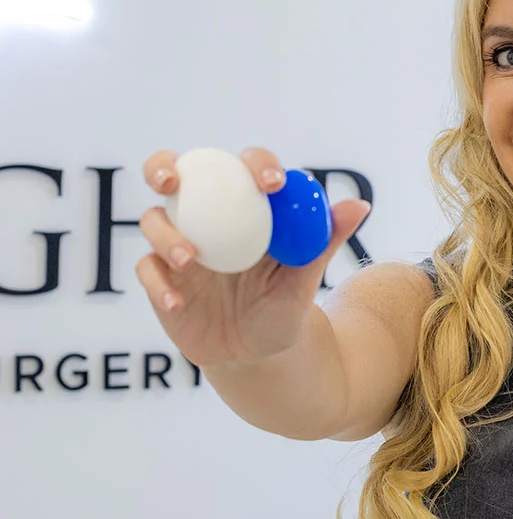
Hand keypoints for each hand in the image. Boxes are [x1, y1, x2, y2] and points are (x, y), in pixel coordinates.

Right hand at [135, 146, 370, 367]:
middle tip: (172, 180)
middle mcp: (207, 218)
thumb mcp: (305, 278)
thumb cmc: (284, 307)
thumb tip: (360, 205)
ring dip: (166, 234)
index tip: (271, 184)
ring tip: (191, 259)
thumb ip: (326, 241)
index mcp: (245, 209)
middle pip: (175, 175)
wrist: (258, 354)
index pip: (242, 168)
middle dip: (164, 167)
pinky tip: (176, 302)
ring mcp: (179, 246)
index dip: (254, 164)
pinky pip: (147, 271)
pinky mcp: (161, 279)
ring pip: (155, 221)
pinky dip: (157, 284)